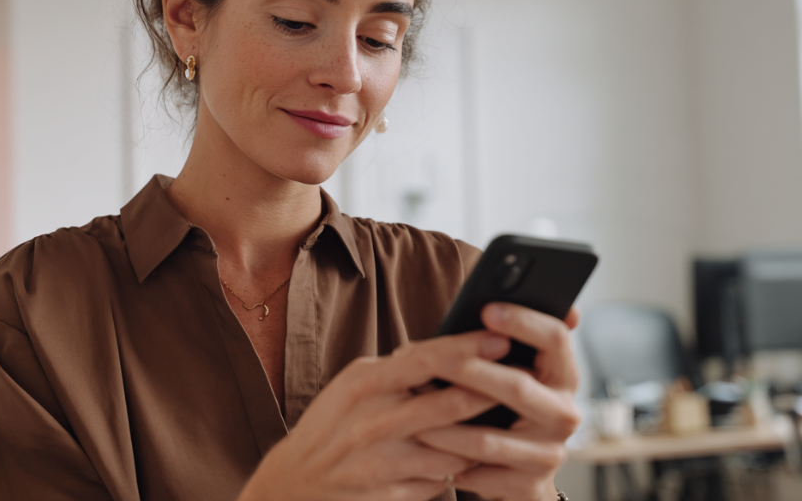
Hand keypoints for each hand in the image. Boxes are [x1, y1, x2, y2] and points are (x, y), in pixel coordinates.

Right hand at [237, 330, 512, 500]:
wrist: (295, 482)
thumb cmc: (332, 424)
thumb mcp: (354, 384)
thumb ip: (397, 370)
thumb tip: (448, 350)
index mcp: (364, 383)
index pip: (425, 358)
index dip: (466, 347)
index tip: (501, 337)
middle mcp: (373, 420)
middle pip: (449, 402)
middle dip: (494, 389)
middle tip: (528, 376)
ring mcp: (383, 460)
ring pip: (454, 444)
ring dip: (488, 432)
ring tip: (517, 417)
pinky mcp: (393, 492)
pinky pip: (443, 477)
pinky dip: (466, 465)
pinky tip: (484, 456)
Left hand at [415, 305, 581, 500]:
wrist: (520, 474)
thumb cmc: (507, 407)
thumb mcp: (514, 371)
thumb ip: (505, 343)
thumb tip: (484, 306)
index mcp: (563, 375)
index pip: (556, 338)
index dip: (524, 321)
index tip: (488, 309)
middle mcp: (564, 413)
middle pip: (518, 386)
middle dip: (469, 370)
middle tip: (431, 359)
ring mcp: (548, 453)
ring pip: (488, 438)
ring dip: (444, 423)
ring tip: (412, 406)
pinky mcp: (527, 485)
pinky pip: (478, 470)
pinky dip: (446, 458)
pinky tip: (421, 444)